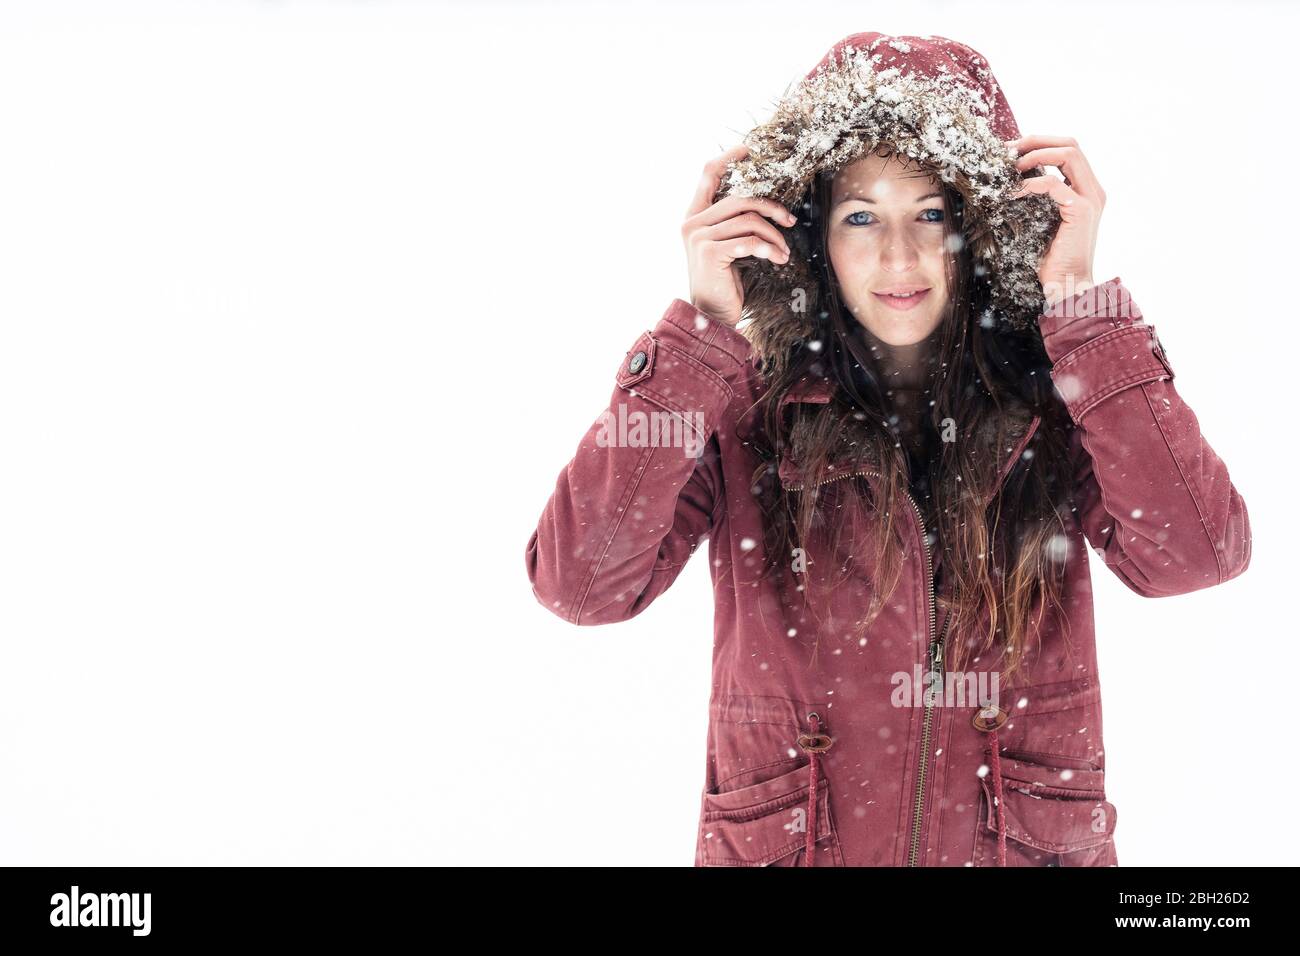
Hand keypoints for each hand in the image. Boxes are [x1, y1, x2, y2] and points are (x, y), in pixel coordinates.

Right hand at [682, 144, 795, 326]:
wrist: (710, 315)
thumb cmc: (724, 281)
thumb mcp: (728, 245)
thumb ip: (734, 222)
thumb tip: (766, 201)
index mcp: (695, 215)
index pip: (709, 173)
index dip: (729, 157)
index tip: (750, 150)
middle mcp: (692, 223)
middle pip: (741, 197)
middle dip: (772, 208)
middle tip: (790, 222)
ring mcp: (698, 237)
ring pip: (749, 220)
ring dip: (774, 237)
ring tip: (783, 252)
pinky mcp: (709, 253)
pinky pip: (748, 241)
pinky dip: (768, 249)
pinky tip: (777, 260)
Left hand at [1008, 135, 1105, 307]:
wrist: (1066, 285)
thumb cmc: (1050, 257)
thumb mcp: (1043, 219)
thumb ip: (1039, 197)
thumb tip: (1012, 178)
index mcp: (1086, 189)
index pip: (1068, 150)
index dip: (1040, 143)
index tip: (1013, 149)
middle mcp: (1093, 190)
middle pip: (1071, 143)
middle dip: (1037, 140)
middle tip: (1008, 149)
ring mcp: (1091, 199)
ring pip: (1069, 154)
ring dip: (1036, 154)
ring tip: (1011, 165)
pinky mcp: (1082, 211)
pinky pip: (1054, 184)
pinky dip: (1030, 184)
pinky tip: (1013, 193)